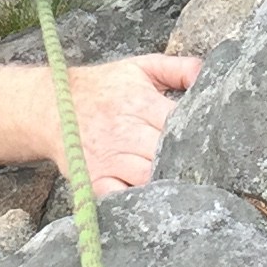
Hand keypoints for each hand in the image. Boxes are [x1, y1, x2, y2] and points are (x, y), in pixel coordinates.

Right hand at [64, 54, 202, 195]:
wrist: (52, 105)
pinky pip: (121, 197)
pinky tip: (150, 195)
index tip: (214, 142)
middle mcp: (124, 131)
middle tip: (203, 168)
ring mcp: (107, 159)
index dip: (200, 134)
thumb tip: (209, 75)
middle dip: (187, 161)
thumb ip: (178, 68)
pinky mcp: (93, 180)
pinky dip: (136, 199)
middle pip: (168, 153)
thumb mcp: (140, 67)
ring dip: (166, 181)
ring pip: (149, 178)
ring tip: (180, 182)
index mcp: (140, 102)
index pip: (180, 123)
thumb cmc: (103, 88)